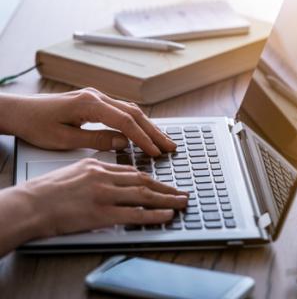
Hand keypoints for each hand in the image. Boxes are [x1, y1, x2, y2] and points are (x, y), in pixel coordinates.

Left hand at [0, 88, 174, 155]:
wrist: (20, 111)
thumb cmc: (36, 126)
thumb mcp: (65, 139)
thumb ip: (97, 140)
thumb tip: (123, 143)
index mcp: (89, 104)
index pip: (125, 122)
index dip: (143, 138)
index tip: (155, 152)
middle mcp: (96, 96)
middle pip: (134, 113)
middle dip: (153, 131)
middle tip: (170, 146)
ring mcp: (96, 97)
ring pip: (131, 110)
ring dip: (148, 126)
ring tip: (163, 140)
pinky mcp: (95, 101)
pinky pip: (122, 110)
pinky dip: (137, 122)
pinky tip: (144, 131)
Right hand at [15, 158, 187, 237]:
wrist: (29, 204)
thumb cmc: (46, 191)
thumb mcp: (74, 170)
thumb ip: (95, 172)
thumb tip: (112, 175)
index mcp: (98, 166)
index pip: (132, 171)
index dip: (151, 178)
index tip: (163, 183)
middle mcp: (104, 177)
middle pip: (143, 180)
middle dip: (166, 187)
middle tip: (181, 192)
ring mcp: (105, 195)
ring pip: (144, 195)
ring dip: (167, 199)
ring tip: (181, 202)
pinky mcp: (102, 213)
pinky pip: (135, 214)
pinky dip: (154, 215)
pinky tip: (167, 215)